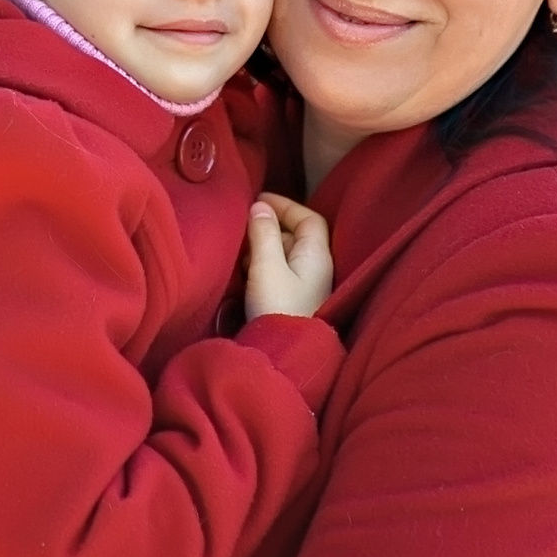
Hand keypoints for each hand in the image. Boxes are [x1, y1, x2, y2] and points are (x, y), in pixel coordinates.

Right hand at [244, 192, 332, 319]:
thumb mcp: (267, 266)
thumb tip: (260, 207)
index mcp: (316, 255)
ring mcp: (306, 287)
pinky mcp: (293, 302)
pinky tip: (244, 271)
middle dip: (270, 226)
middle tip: (243, 223)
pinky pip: (279, 273)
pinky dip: (262, 265)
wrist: (284, 356)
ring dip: (264, 246)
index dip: (286, 205)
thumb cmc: (277, 308)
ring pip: (285, 256)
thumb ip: (263, 234)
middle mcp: (316, 268)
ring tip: (239, 246)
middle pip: (296, 236)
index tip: (259, 200)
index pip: (308, 218)